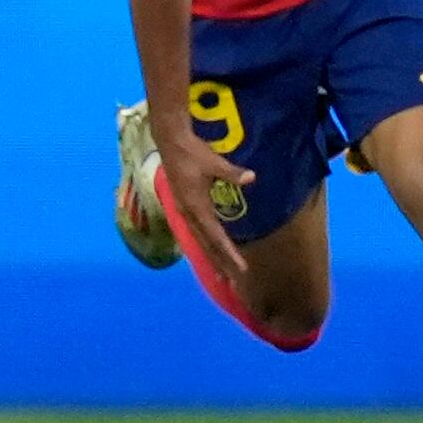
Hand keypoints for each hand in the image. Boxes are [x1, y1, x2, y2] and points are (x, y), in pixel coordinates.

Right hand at [154, 130, 256, 284]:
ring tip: (222, 273)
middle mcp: (189, 214)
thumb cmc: (192, 151)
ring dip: (212, 256)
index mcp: (196, 207)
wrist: (170, 141)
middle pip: (207, 244)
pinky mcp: (183, 205)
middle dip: (221, 262)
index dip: (229, 254)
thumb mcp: (213, 162)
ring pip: (200, 240)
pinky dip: (205, 243)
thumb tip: (252, 177)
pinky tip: (210, 249)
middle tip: (234, 281)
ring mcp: (184, 211)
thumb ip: (232, 173)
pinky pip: (196, 231)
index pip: (216, 237)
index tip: (241, 269)